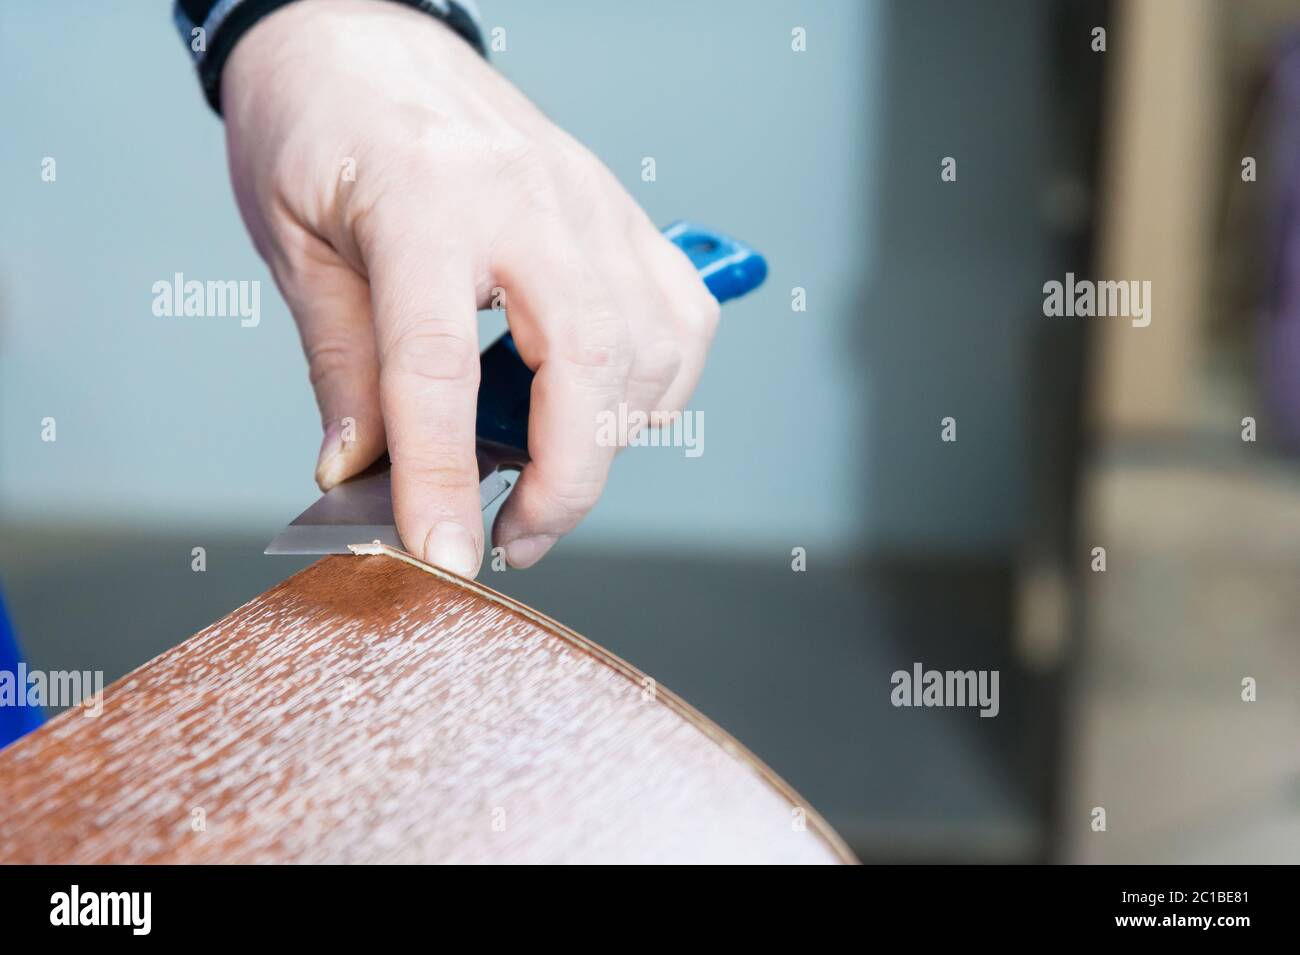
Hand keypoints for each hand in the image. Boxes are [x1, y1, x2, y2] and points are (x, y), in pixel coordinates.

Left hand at [221, 0, 718, 575]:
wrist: (363, 32)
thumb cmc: (320, 122)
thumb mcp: (296, 248)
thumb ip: (342, 369)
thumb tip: (360, 475)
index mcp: (426, 197)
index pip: (441, 365)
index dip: (442, 479)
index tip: (444, 555)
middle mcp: (529, 196)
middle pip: (589, 366)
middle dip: (566, 482)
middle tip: (514, 538)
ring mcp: (590, 203)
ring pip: (652, 352)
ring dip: (609, 441)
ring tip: (542, 473)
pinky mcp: (621, 215)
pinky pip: (680, 318)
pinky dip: (658, 386)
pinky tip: (600, 407)